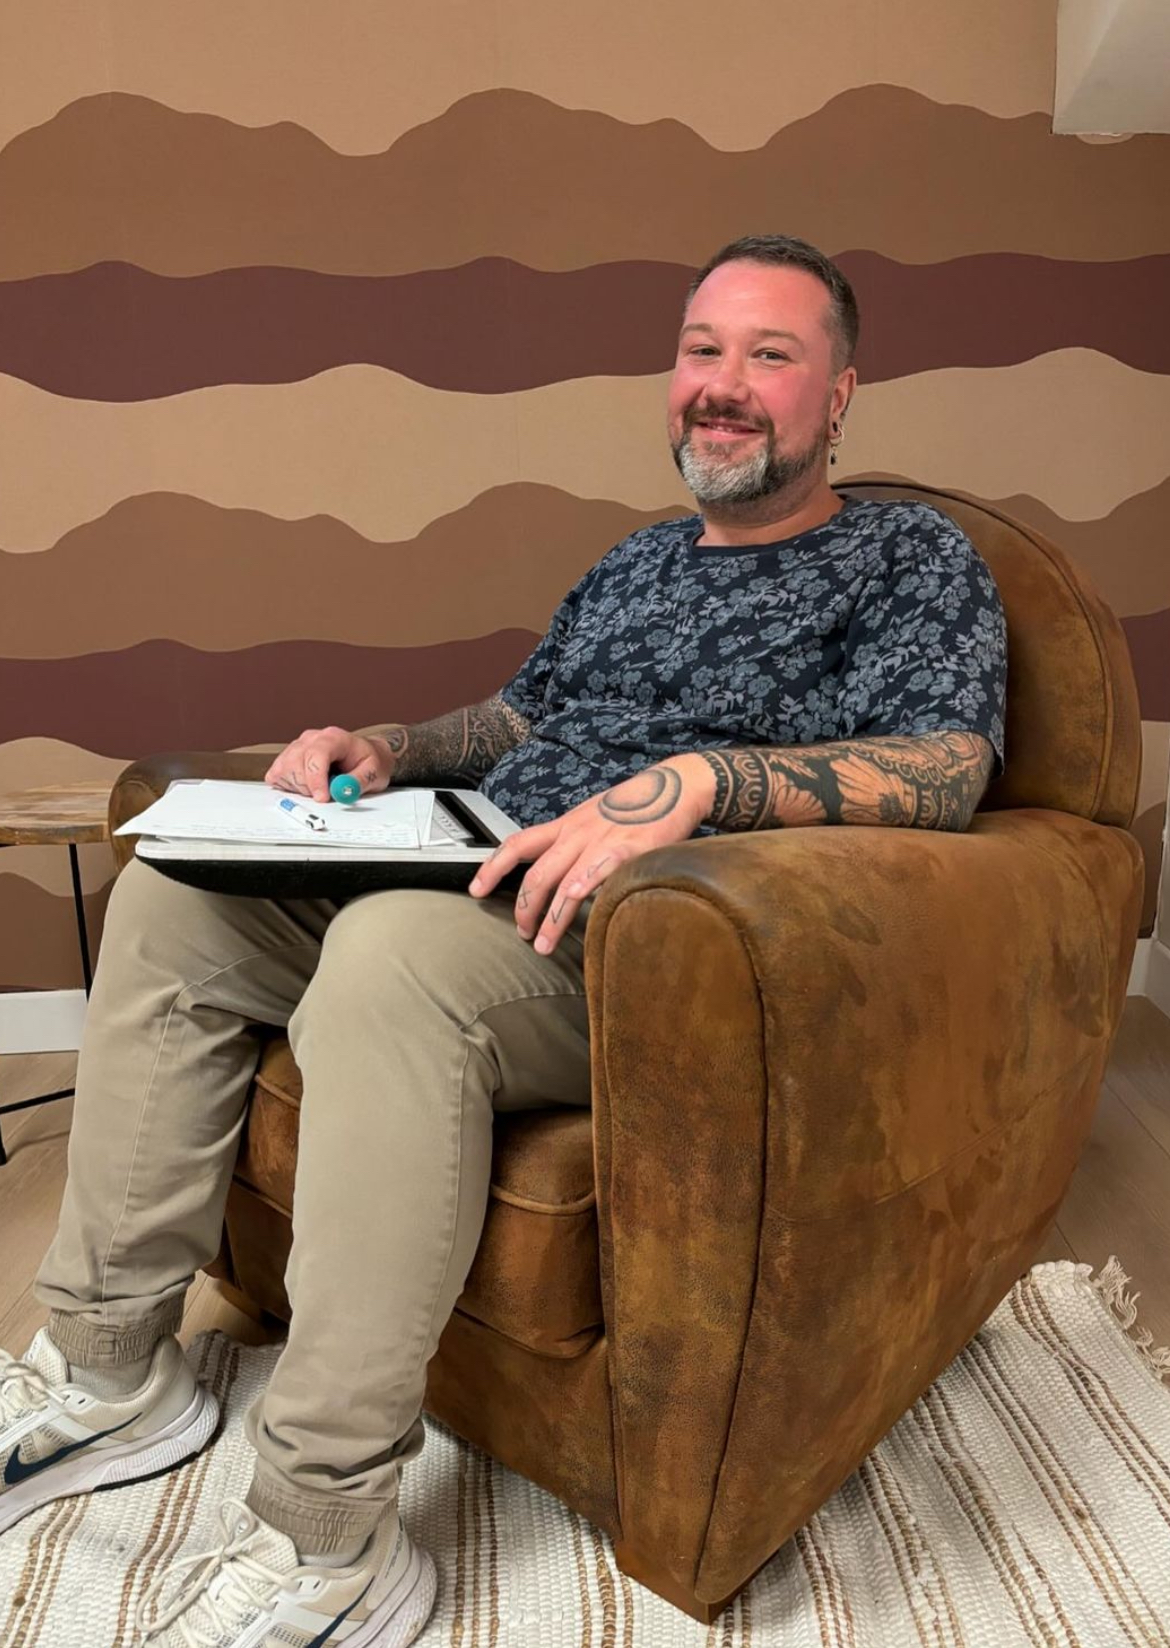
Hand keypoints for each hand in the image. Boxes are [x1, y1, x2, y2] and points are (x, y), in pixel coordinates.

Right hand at [264, 726, 397, 801]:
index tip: (322, 798)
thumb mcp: (374, 773)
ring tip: (319, 787)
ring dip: (299, 788)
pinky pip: (276, 775)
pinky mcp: (287, 758)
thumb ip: (358, 782)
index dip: (316, 780)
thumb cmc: (367, 762)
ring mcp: (297, 747)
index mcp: (333, 738)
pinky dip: (287, 786)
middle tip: (327, 794)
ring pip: (283, 770)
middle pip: (295, 764)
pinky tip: (306, 786)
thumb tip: (342, 791)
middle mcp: (311, 739)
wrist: (363, 756)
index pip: (316, 755)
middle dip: (309, 787)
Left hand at [468, 757, 714, 953]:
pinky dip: (583, 887)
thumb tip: (561, 876)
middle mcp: (576, 833)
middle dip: (523, 907)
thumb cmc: (637, 808)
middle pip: (536, 873)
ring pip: (562, 881)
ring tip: (542, 944)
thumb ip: (576, 845)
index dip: (492, 867)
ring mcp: (601, 840)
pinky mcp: (629, 847)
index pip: (517, 844)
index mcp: (566, 826)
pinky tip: (574, 905)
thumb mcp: (595, 821)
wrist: (675, 785)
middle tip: (520, 933)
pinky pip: (599, 869)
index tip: (475, 890)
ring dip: (548, 918)